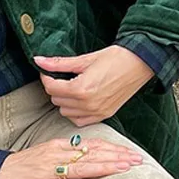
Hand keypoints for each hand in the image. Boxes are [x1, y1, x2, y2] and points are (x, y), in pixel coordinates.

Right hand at [0, 136, 143, 178]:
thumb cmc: (22, 165)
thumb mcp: (46, 152)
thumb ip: (68, 153)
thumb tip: (91, 156)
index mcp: (58, 147)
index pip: (91, 146)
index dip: (113, 149)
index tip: (132, 153)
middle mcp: (55, 156)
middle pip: (91, 155)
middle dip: (116, 158)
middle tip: (137, 160)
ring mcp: (47, 171)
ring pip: (80, 168)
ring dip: (103, 168)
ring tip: (123, 169)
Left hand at [33, 45, 154, 126]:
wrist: (141, 63)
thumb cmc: (115, 58)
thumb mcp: (85, 59)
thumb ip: (59, 63)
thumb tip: (38, 61)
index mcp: (81, 89)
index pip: (51, 88)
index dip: (46, 78)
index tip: (48, 71)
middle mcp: (87, 104)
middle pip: (57, 100)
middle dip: (56, 88)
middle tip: (62, 78)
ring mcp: (96, 112)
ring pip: (65, 112)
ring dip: (65, 101)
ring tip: (72, 88)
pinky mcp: (104, 115)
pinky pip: (79, 120)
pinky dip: (75, 112)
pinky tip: (80, 100)